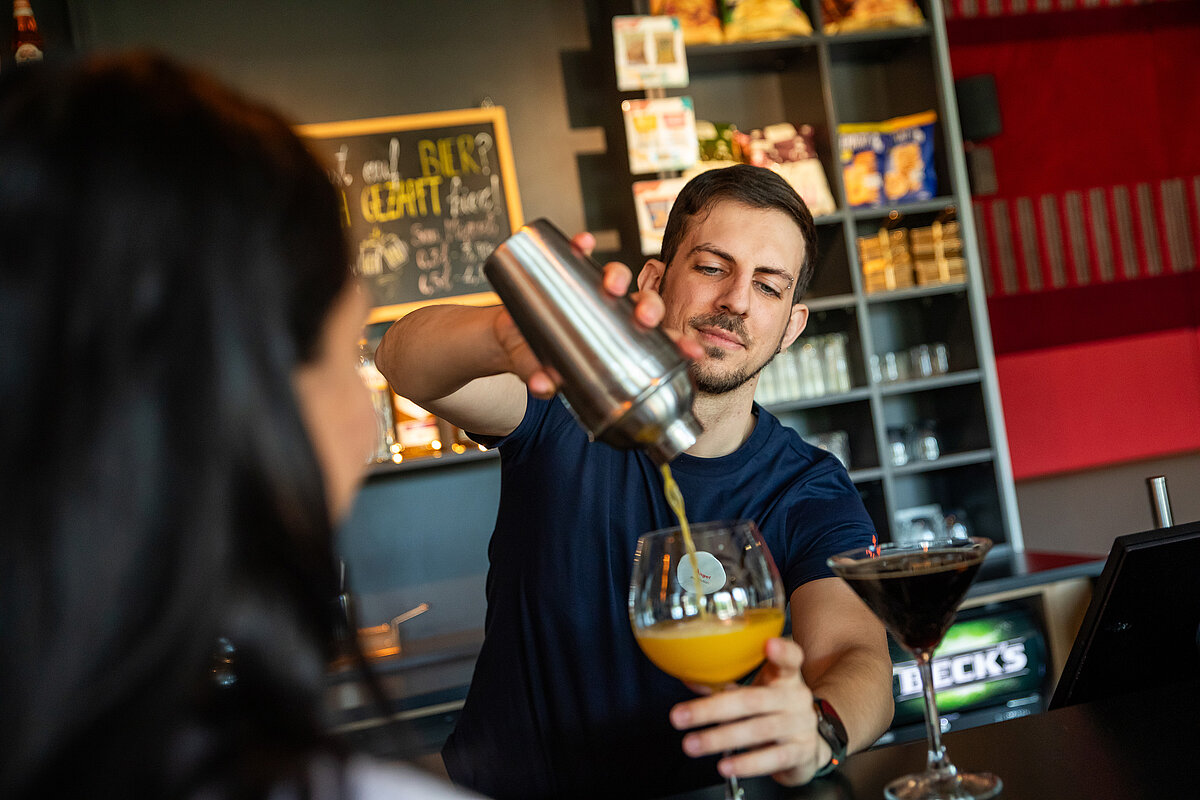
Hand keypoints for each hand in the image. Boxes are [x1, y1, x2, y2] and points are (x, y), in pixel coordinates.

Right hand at [492, 232, 700, 397]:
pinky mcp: (566, 270)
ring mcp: (590, 289)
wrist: (507, 335)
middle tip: (645, 315)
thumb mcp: (539, 370)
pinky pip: (577, 253)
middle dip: (651, 306)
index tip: (692, 353)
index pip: (656, 341)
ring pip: (616, 277)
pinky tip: (583, 243)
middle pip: (642, 304)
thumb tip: (542, 387)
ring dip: (619, 275)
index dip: (677, 345)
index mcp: (620, 340)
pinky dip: (581, 246)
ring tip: (611, 283)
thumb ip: (539, 377)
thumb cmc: (538, 356)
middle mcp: (612, 311)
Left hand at [669, 638, 831, 785]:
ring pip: (759, 730)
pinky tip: (724, 766)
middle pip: (753, 700)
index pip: (791, 658)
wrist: (806, 749)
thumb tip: (688, 678)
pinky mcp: (802, 753)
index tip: (769, 644)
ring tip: (692, 744)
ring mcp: (801, 726)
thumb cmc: (773, 712)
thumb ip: (724, 687)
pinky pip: (773, 758)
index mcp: (784, 677)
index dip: (782, 651)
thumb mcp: (753, 694)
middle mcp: (796, 698)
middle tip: (678, 717)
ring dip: (720, 738)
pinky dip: (747, 763)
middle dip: (712, 709)